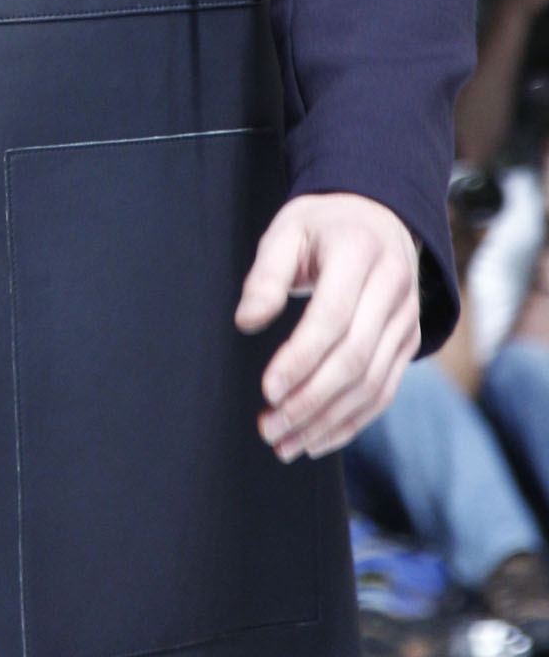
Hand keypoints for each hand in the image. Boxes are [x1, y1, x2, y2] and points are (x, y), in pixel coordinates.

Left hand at [234, 191, 420, 462]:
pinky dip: (351, 422)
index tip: (267, 389)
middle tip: (268, 427)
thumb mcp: (286, 230)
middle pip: (354, 358)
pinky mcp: (409, 341)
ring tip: (284, 443)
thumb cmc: (321, 224)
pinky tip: (316, 439)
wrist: (378, 213)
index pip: (332, 317)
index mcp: (359, 252)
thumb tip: (247, 322)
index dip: (301, 358)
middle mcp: (392, 287)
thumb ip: (266, 275)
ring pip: (372, 384)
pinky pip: (384, 391)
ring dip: (327, 421)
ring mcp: (406, 318)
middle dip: (310, 400)